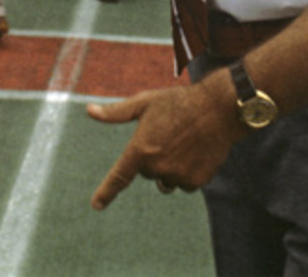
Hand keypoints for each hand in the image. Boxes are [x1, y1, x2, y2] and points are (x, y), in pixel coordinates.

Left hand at [85, 73, 242, 208]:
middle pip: (147, 172)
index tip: (96, 205)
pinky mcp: (196, 182)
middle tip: (167, 135)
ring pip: (166, 180)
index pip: (119, 176)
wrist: (218, 109)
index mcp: (141, 149)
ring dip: (169, 168)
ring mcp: (178, 176)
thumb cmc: (177, 102)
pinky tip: (196, 152)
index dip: (106, 192)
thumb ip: (116, 112)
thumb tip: (90, 111)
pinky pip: (184, 184)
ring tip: (183, 144)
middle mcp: (157, 167)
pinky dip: (187, 172)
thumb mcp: (144, 102)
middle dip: (153, 158)